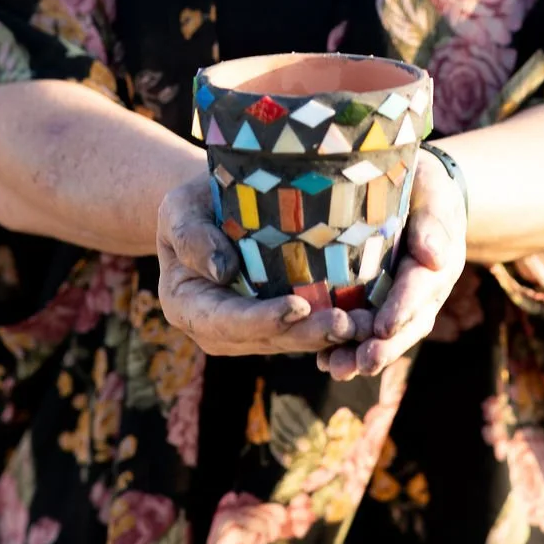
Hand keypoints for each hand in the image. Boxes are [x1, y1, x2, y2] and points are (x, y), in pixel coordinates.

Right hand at [157, 175, 368, 354]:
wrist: (209, 206)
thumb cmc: (193, 202)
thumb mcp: (180, 209)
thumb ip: (192, 236)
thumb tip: (222, 271)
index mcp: (185, 304)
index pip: (224, 320)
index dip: (262, 318)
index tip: (298, 307)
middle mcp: (213, 327)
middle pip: (262, 338)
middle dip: (304, 334)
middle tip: (345, 324)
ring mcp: (243, 330)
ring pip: (286, 341)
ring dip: (324, 337)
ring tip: (363, 325)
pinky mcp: (270, 322)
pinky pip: (299, 331)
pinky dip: (328, 329)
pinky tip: (362, 320)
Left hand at [316, 147, 467, 380]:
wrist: (415, 189)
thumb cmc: (424, 186)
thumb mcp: (432, 192)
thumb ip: (434, 220)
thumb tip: (434, 256)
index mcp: (437, 265)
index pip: (420, 289)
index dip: (403, 308)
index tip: (385, 326)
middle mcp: (421, 291)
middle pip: (406, 325)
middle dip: (384, 347)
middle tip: (360, 363)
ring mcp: (400, 300)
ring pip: (385, 335)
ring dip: (361, 354)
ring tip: (334, 368)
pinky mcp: (377, 302)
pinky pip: (366, 329)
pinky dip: (346, 346)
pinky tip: (322, 359)